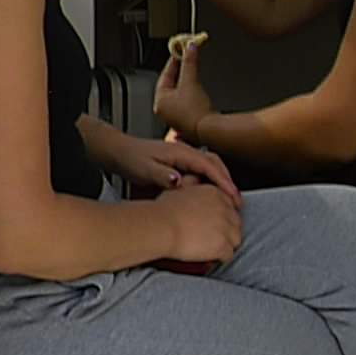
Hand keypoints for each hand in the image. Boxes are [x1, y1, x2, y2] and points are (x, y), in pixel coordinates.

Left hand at [110, 130, 238, 204]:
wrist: (119, 152)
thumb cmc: (130, 159)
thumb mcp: (143, 169)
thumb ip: (161, 175)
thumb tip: (179, 181)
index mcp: (180, 152)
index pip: (210, 166)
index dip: (223, 182)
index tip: (233, 197)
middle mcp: (186, 152)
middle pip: (216, 164)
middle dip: (228, 182)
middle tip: (236, 203)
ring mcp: (184, 156)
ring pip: (211, 167)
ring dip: (221, 181)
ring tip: (228, 201)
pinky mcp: (180, 163)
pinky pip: (202, 171)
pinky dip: (211, 181)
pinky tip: (211, 195)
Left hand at [155, 36, 213, 138]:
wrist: (208, 130)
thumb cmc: (195, 111)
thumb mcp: (190, 81)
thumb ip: (189, 63)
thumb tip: (189, 47)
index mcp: (159, 101)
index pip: (164, 76)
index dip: (173, 63)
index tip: (179, 53)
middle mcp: (164, 110)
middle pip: (171, 85)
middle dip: (179, 72)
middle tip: (186, 61)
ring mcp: (174, 117)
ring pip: (178, 94)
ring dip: (186, 83)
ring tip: (192, 74)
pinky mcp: (186, 121)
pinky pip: (186, 102)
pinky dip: (190, 94)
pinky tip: (197, 92)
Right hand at [159, 181, 243, 266]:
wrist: (160, 227)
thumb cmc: (163, 211)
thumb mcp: (177, 190)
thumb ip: (191, 186)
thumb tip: (193, 182)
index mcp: (215, 194)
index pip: (230, 207)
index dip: (221, 218)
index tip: (212, 225)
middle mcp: (224, 208)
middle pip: (235, 224)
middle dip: (225, 231)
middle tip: (209, 238)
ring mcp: (226, 227)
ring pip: (235, 240)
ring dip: (224, 245)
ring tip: (209, 249)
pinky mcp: (223, 245)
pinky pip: (228, 255)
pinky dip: (219, 258)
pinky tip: (208, 257)